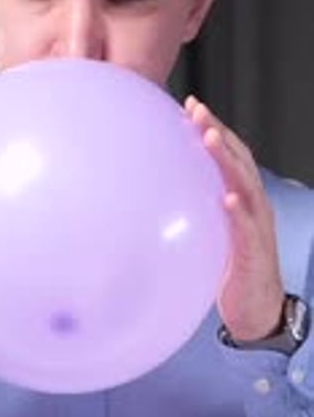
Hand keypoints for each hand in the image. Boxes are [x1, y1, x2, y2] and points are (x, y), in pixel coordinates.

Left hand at [185, 95, 283, 341]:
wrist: (257, 310)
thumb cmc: (232, 269)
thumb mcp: (211, 232)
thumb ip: (196, 209)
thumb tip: (158, 195)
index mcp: (242, 198)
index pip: (229, 155)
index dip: (213, 128)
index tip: (190, 105)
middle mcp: (253, 205)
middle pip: (238, 160)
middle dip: (218, 131)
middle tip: (197, 109)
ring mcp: (257, 226)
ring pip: (246, 185)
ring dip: (228, 160)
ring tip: (210, 139)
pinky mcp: (254, 252)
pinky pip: (248, 228)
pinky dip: (239, 211)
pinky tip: (228, 198)